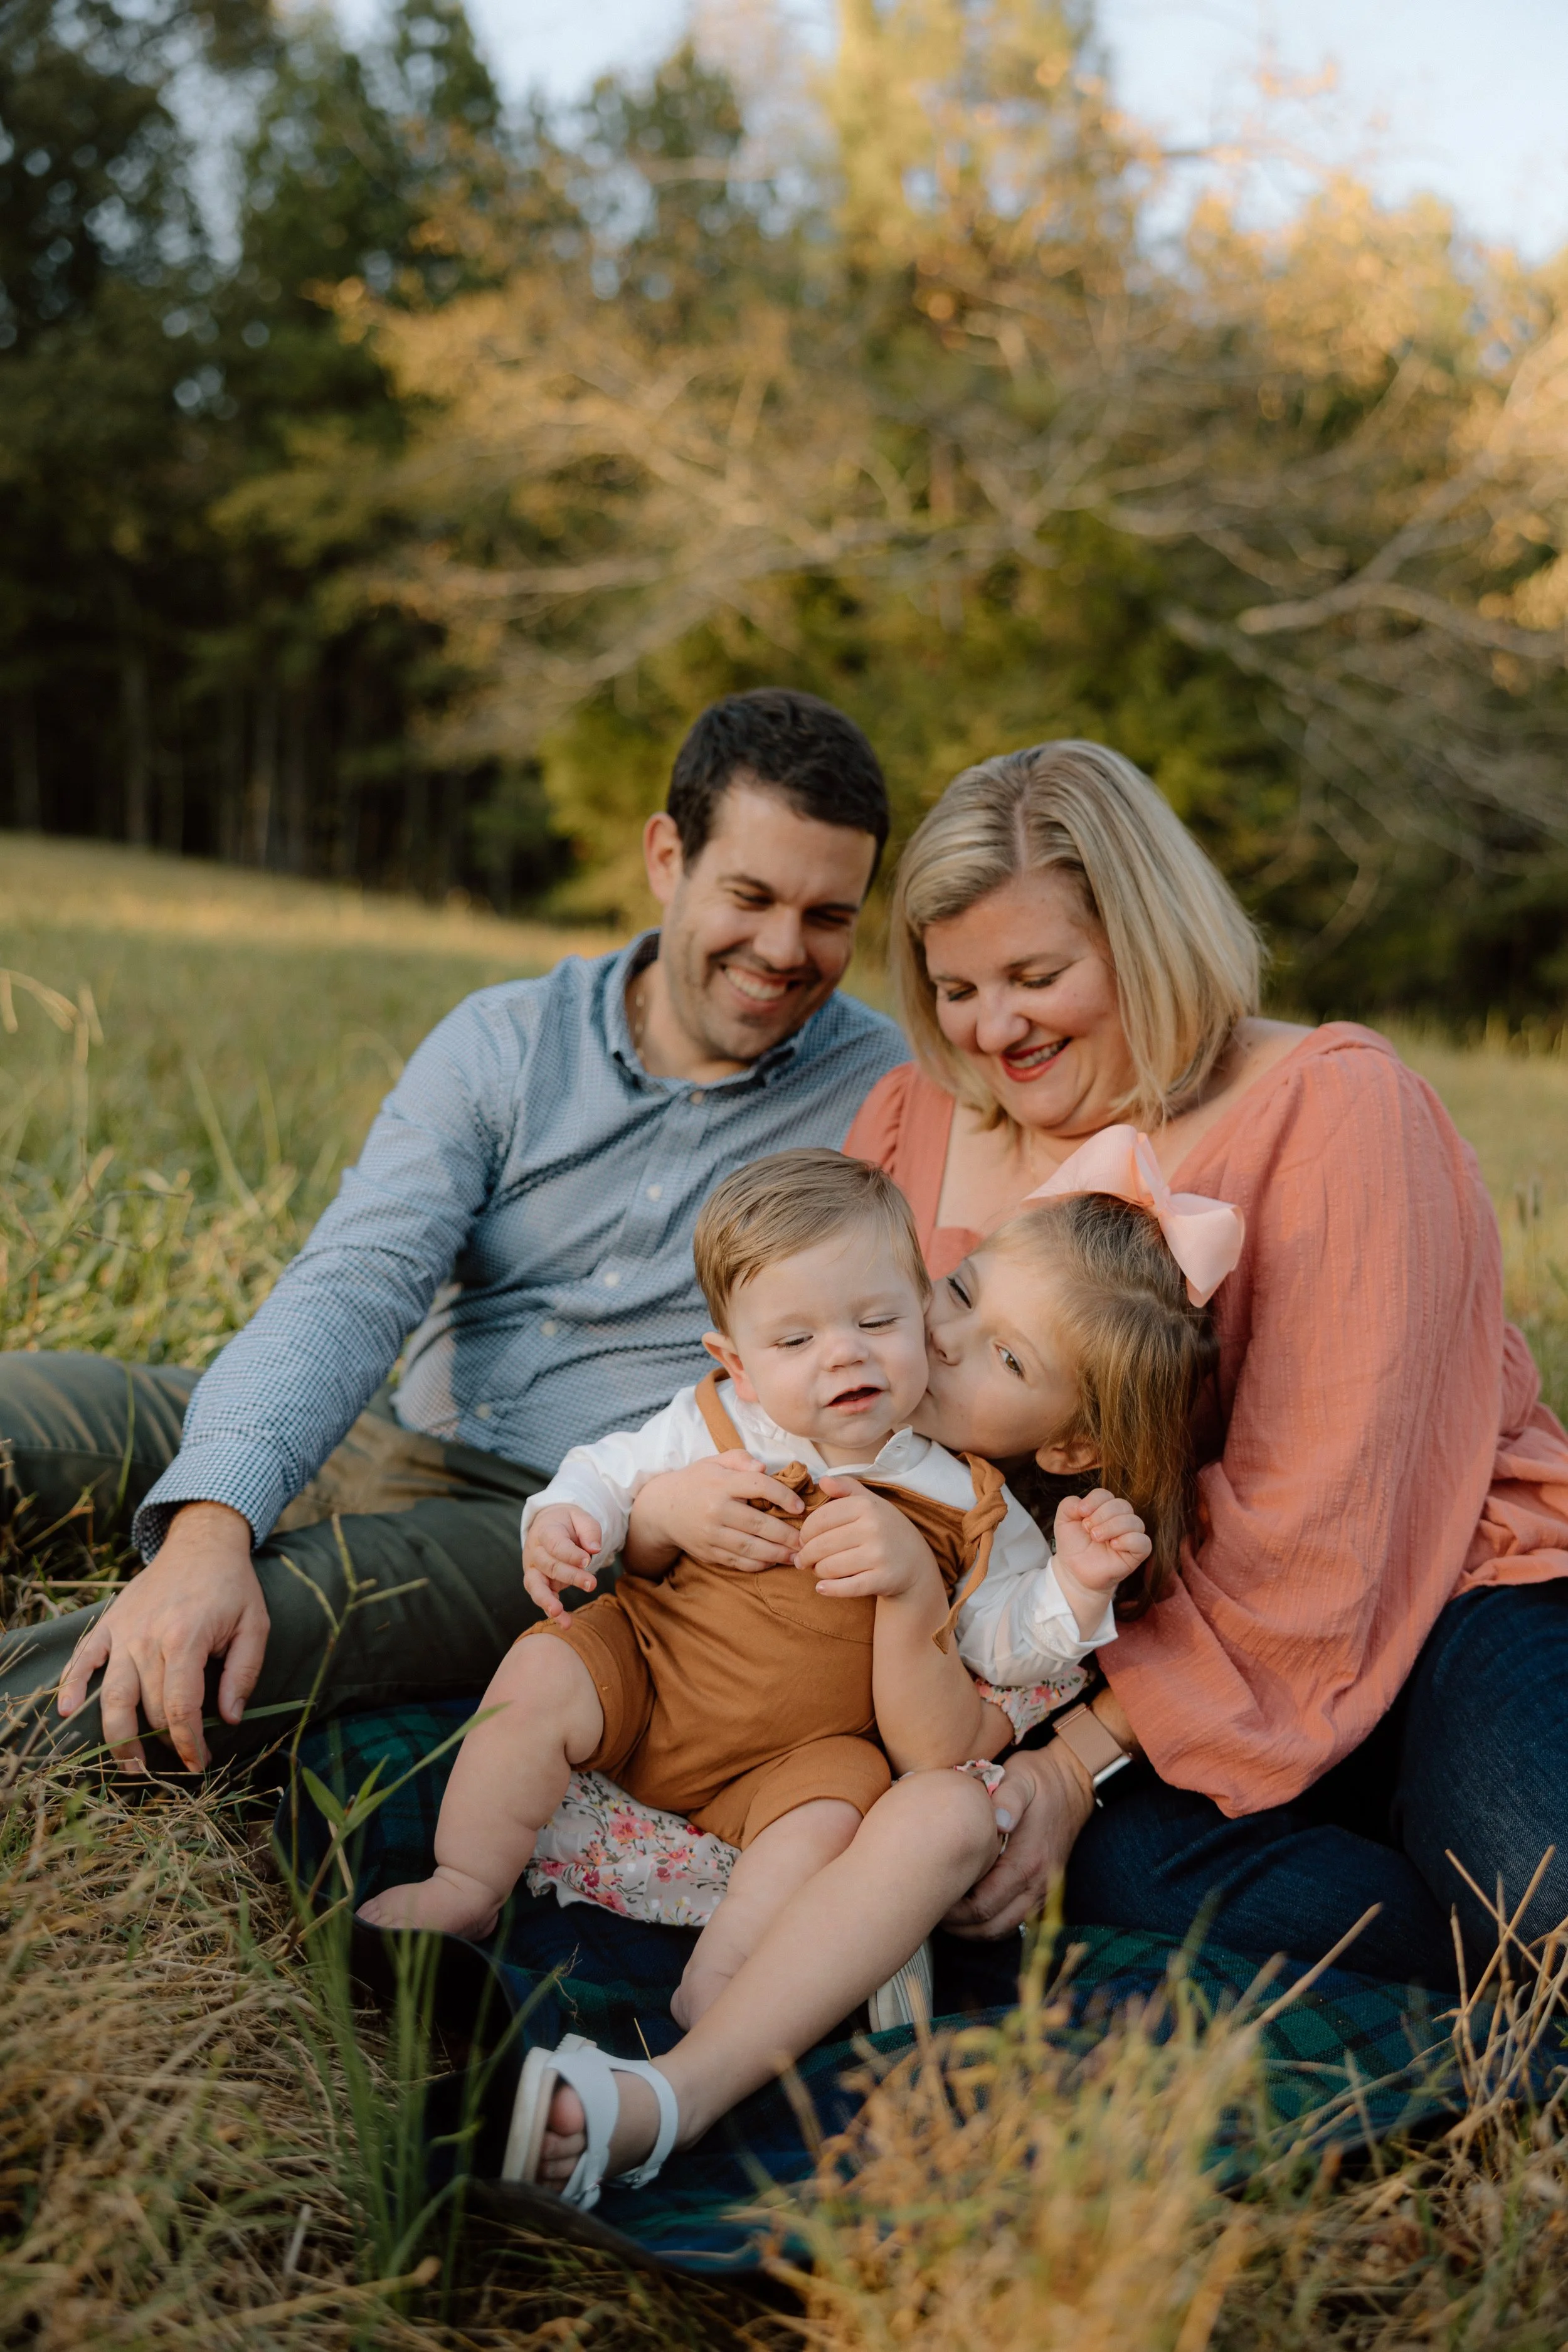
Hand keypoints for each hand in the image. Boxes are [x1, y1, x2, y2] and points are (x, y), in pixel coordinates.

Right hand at [55, 1501, 267, 1774]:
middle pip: (147, 1708)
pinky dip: (71, 1686)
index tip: (198, 1763)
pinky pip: (83, 1659)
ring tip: (129, 1766)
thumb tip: (230, 1718)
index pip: (180, 1707)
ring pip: (111, 1696)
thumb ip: (244, 1674)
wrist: (201, 1542)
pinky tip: (68, 1712)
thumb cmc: (232, 1586)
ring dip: (116, 1736)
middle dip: (162, 1742)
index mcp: (186, 1639)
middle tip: (176, 1761)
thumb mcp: (255, 1625)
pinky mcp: (109, 1624)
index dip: (188, 1743)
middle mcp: (149, 1639)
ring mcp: (124, 1632)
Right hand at [523, 1505, 604, 1621]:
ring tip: (559, 1613)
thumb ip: (589, 1530)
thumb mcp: (580, 1517)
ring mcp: (533, 1569)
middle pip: (549, 1566)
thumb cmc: (568, 1524)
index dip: (570, 1554)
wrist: (549, 1526)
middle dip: (571, 1577)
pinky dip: (550, 1611)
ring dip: (547, 1601)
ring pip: (535, 1586)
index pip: (555, 1544)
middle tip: (592, 1584)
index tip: (587, 1560)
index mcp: (545, 1531)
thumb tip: (595, 1548)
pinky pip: (541, 1598)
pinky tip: (565, 1623)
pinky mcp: (537, 1583)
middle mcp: (535, 1551)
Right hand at [631, 1451, 805, 1573]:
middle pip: (758, 1523)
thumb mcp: (715, 1461)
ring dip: (777, 1554)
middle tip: (807, 1539)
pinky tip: (773, 1562)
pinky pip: (737, 1562)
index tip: (799, 1507)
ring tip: (796, 1555)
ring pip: (750, 1547)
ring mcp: (711, 1534)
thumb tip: (763, 1468)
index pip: (759, 1487)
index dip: (783, 1496)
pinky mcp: (708, 1552)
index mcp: (721, 1483)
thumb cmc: (696, 1481)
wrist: (662, 1508)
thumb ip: (740, 1459)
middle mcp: (716, 1510)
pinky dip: (758, 1564)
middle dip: (786, 1534)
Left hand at [794, 1477, 942, 1601]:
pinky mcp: (882, 1579)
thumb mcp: (871, 1502)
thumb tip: (822, 1481)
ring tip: (816, 1570)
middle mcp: (873, 1528)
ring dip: (817, 1571)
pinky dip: (828, 1589)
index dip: (805, 1532)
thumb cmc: (886, 1529)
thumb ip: (846, 1487)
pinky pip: (845, 1587)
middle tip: (803, 1560)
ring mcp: (878, 1555)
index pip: (820, 1519)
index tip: (802, 1540)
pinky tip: (821, 1588)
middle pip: (821, 1545)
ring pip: (829, 1567)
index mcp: (866, 1506)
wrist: (916, 1563)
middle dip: (805, 1555)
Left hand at [942, 1738, 1094, 1937]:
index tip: (932, 1898)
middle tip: (932, 1911)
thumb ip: (1009, 1797)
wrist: (1073, 1781)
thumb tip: (999, 1821)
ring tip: (947, 1914)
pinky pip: (1015, 1919)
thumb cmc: (1041, 1780)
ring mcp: (1044, 1889)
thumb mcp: (1022, 1778)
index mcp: (1028, 1862)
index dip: (954, 1913)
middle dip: (959, 1927)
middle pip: (992, 1928)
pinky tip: (971, 1908)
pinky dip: (992, 1922)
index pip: (984, 1907)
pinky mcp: (1044, 1888)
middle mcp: (1038, 1884)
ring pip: (1004, 1928)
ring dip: (974, 1929)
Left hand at [1052, 1488, 1151, 1633]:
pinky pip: (1143, 1542)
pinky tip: (1114, 1545)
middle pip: (1122, 1505)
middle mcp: (1120, 1519)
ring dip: (1113, 1527)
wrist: (1075, 1571)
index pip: (1105, 1494)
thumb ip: (1068, 1505)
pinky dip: (1129, 1540)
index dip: (1093, 1501)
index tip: (1081, 1513)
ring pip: (1135, 1521)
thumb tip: (1082, 1503)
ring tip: (1096, 1537)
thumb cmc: (1073, 1545)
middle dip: (1102, 1515)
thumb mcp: (1063, 1521)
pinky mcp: (1136, 1554)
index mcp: (1104, 1508)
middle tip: (1088, 1530)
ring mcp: (1130, 1535)